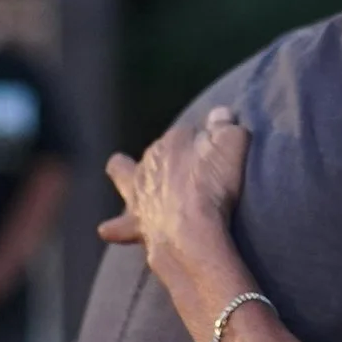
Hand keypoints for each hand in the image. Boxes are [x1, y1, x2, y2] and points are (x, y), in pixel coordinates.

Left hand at [102, 107, 250, 288]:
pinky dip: (115, 227)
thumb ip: (227, 127)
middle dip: (171, 157)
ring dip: (128, 174)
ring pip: (124, 173)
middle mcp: (151, 161)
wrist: (190, 229)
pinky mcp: (135, 222)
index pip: (189, 133)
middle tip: (193, 174)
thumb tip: (221, 112)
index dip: (204, 142)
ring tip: (136, 181)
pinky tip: (108, 229)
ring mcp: (139, 192)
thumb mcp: (232, 145)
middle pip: (159, 151)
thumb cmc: (213, 186)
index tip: (218, 152)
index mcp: (175, 141)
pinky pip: (118, 225)